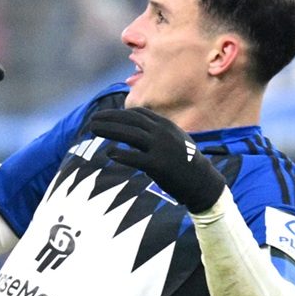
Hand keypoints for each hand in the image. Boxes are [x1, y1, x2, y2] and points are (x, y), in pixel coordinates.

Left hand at [80, 101, 224, 212]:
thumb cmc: (185, 162)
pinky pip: (135, 158)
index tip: (106, 116)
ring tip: (93, 129)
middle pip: (130, 121)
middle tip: (93, 119)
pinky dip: (121, 154)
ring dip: (109, 130)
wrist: (201, 181)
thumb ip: (157, 132)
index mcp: (165, 126)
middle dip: (109, 118)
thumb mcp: (174, 139)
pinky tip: (109, 153)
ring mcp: (160, 148)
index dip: (120, 114)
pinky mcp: (157, 165)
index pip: (138, 114)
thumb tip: (138, 129)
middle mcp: (162, 133)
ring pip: (129, 135)